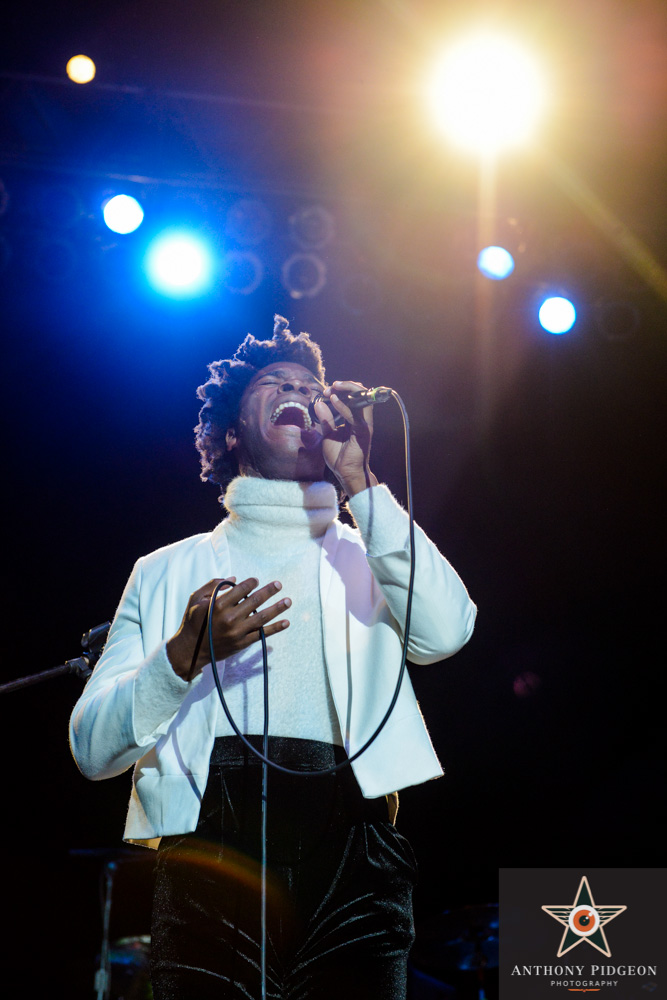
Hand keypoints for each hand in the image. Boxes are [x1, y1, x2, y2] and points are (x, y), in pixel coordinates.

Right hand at [166, 577, 290, 680]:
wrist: (190, 650)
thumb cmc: (192, 621)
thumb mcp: (195, 599)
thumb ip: (212, 585)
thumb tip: (234, 577)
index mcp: (217, 605)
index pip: (240, 589)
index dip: (251, 583)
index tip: (256, 580)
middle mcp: (229, 618)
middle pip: (254, 601)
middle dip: (269, 591)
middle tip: (279, 584)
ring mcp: (237, 632)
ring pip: (262, 617)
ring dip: (277, 608)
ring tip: (288, 601)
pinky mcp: (241, 643)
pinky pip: (261, 634)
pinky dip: (275, 628)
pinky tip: (286, 622)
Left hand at [314, 380, 378, 496]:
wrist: (345, 473)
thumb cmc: (339, 456)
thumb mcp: (328, 434)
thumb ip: (325, 419)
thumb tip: (319, 403)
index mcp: (354, 419)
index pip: (352, 398)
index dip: (340, 391)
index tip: (326, 391)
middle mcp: (361, 420)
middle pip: (360, 394)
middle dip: (346, 386)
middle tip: (331, 386)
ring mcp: (363, 425)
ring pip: (362, 399)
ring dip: (348, 390)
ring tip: (334, 387)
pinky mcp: (363, 432)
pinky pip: (354, 415)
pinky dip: (344, 406)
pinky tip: (334, 400)